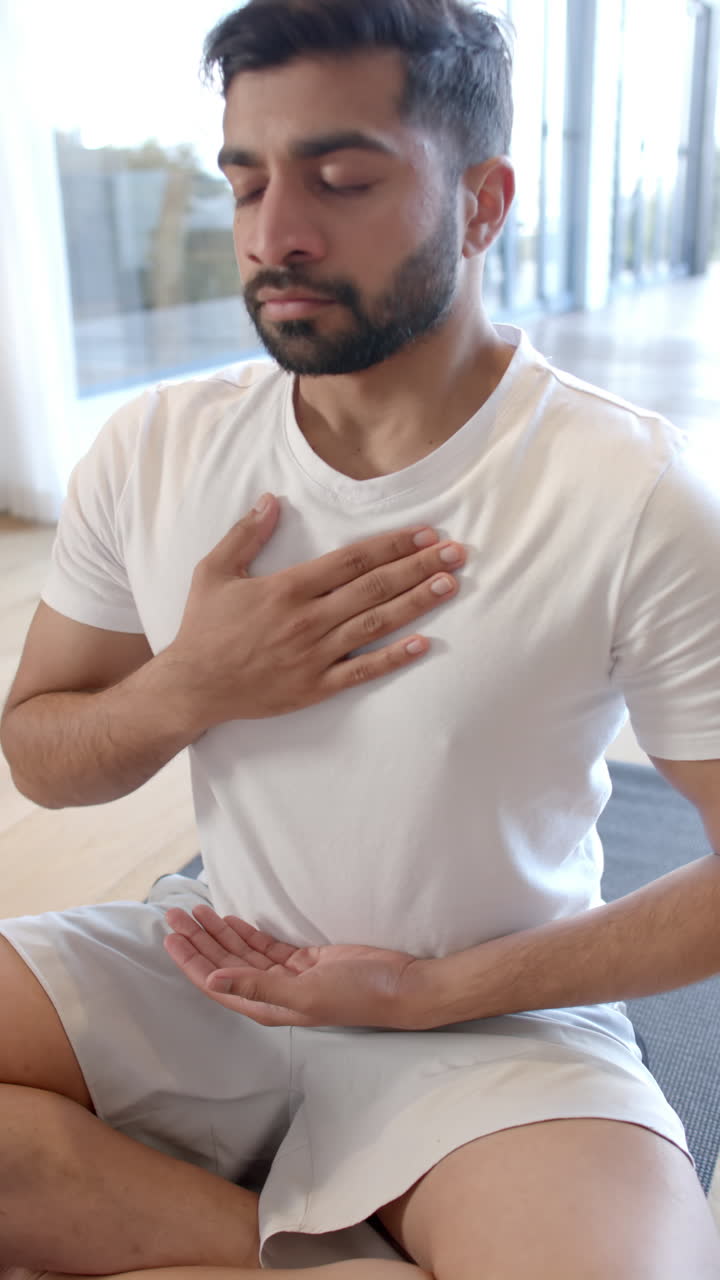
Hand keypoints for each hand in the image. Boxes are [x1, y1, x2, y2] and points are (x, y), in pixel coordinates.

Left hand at [164, 904, 433, 1028]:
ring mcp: (288, 977)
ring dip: (219, 933)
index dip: (191, 962)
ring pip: (242, 953)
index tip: (171, 937)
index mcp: (267, 1007)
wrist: (399, 986)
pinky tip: (230, 920)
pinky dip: (246, 932)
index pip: (216, 983)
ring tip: (196, 911)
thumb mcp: (305, 993)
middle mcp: (272, 993)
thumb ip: (258, 986)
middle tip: (176, 913)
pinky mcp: (304, 961)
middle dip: (198, 940)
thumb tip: (212, 980)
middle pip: (224, 964)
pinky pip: (266, 946)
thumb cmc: (357, 995)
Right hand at [165, 493, 464, 730]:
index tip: (426, 532)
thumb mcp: (213, 572)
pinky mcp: (316, 687)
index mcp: (288, 588)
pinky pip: (362, 672)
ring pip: (376, 624)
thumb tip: (270, 500)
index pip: (353, 560)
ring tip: (450, 585)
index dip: (393, 544)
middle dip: (420, 566)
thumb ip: (244, 535)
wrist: (191, 686)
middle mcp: (308, 619)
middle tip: (457, 552)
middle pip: (375, 587)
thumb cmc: (203, 627)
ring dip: (417, 603)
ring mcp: (315, 655)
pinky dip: (393, 658)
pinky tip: (423, 644)